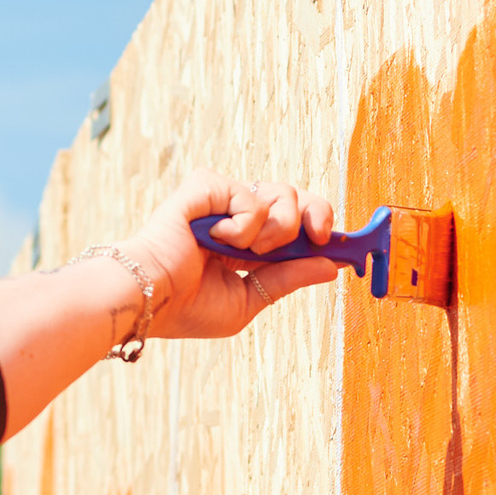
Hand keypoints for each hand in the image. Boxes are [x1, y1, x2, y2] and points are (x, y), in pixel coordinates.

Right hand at [121, 169, 341, 338]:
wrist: (151, 299)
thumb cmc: (187, 307)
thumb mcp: (250, 300)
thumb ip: (287, 280)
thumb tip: (328, 266)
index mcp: (250, 244)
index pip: (297, 223)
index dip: (323, 227)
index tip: (344, 245)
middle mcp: (239, 217)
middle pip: (298, 198)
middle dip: (314, 219)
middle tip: (312, 238)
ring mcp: (223, 200)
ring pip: (281, 193)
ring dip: (275, 230)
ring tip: (246, 251)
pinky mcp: (206, 187)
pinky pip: (249, 194)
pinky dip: (243, 223)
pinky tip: (217, 239)